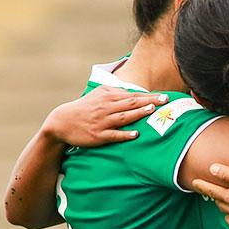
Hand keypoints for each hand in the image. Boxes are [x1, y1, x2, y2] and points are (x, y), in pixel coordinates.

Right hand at [41, 86, 166, 147]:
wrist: (63, 121)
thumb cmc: (85, 108)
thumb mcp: (99, 95)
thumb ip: (117, 93)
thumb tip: (136, 93)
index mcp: (108, 96)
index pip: (133, 95)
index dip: (149, 96)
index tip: (165, 96)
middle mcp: (106, 107)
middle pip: (131, 103)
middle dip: (149, 102)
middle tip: (165, 101)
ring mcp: (102, 121)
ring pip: (124, 117)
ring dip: (138, 113)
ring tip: (152, 111)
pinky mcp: (98, 135)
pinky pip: (114, 134)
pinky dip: (125, 134)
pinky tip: (135, 134)